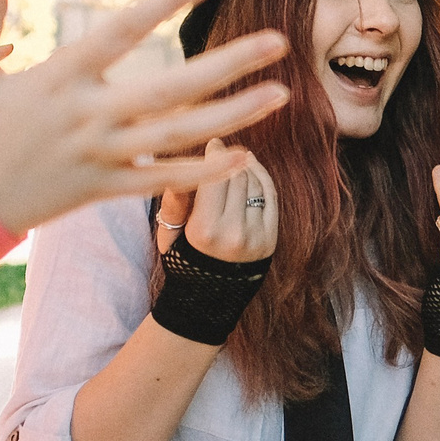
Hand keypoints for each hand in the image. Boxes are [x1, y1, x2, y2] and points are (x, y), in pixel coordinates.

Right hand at [0, 0, 288, 232]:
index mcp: (59, 78)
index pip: (124, 31)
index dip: (168, 2)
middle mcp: (88, 117)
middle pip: (171, 88)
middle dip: (228, 65)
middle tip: (280, 42)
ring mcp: (100, 157)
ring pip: (179, 137)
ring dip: (234, 116)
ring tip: (281, 94)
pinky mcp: (103, 190)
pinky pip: (162, 181)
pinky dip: (204, 172)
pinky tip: (245, 155)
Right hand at [155, 139, 278, 261]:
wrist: (210, 297)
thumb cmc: (183, 258)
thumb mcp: (168, 234)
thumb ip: (173, 203)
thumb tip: (179, 171)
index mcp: (204, 230)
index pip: (214, 178)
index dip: (215, 155)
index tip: (213, 143)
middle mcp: (233, 233)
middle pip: (236, 176)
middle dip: (229, 158)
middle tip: (222, 149)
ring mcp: (255, 237)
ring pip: (254, 183)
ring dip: (244, 167)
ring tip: (235, 159)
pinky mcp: (270, 239)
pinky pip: (270, 197)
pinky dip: (262, 177)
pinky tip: (251, 168)